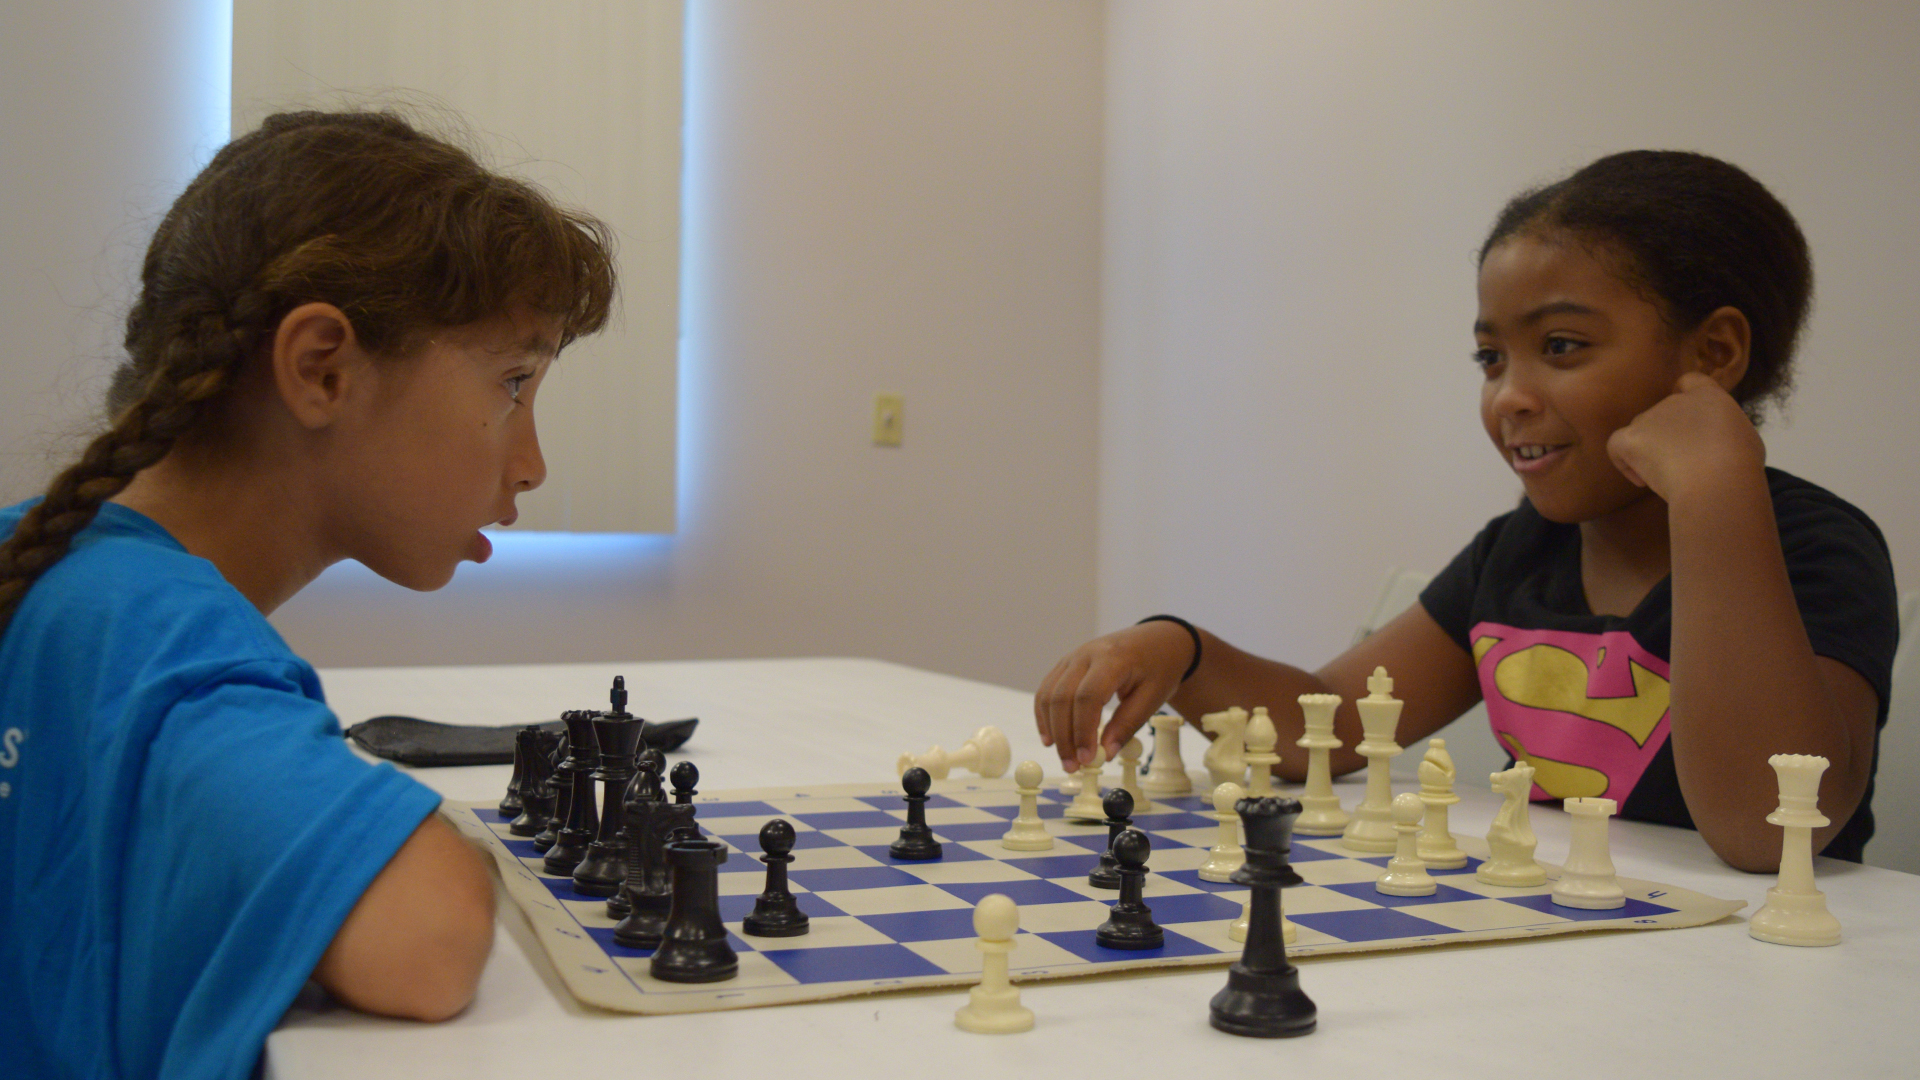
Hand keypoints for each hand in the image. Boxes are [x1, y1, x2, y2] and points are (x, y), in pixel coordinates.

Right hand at [1034, 621, 1193, 770]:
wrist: (1158, 640)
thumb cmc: (1159, 668)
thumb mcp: (1152, 698)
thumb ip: (1127, 725)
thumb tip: (1104, 754)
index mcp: (1113, 659)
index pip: (1088, 697)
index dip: (1083, 731)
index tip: (1087, 759)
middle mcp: (1086, 654)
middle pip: (1062, 697)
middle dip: (1064, 736)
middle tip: (1072, 766)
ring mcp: (1073, 657)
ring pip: (1049, 694)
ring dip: (1052, 729)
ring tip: (1064, 757)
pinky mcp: (1066, 664)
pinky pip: (1047, 690)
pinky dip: (1045, 715)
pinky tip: (1050, 738)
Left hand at [1607, 373, 1765, 502]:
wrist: (1717, 479)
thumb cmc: (1740, 465)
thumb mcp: (1744, 438)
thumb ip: (1723, 431)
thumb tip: (1714, 441)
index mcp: (1707, 396)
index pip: (1690, 383)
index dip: (1686, 400)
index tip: (1690, 424)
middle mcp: (1674, 401)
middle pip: (1663, 414)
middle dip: (1670, 437)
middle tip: (1685, 465)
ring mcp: (1650, 417)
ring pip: (1642, 432)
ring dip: (1651, 452)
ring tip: (1670, 477)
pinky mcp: (1631, 437)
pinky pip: (1616, 446)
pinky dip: (1625, 463)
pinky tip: (1642, 480)